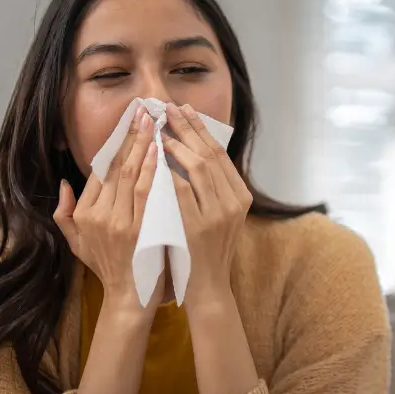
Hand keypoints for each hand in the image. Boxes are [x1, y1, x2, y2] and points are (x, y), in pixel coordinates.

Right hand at [54, 106, 164, 313]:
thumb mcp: (78, 244)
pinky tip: (158, 150)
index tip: (128, 123)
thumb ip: (65, 214)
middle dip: (129, 135)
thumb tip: (64, 184)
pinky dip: (150, 169)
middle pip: (114, 166)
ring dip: (141, 145)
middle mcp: (97, 216)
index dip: (115, 144)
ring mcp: (118, 222)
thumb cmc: (109, 269)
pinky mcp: (138, 230)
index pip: (100, 171)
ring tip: (152, 121)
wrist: (130, 299)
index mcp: (84, 214)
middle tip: (142, 110)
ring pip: (129, 174)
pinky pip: (145, 192)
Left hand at [161, 103, 251, 306]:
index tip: (184, 109)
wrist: (207, 287)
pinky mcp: (198, 226)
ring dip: (178, 145)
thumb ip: (211, 187)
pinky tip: (154, 158)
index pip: (219, 153)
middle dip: (187, 127)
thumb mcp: (218, 215)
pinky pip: (182, 191)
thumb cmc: (205, 249)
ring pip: (199, 168)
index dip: (200, 128)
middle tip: (167, 107)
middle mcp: (234, 202)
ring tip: (159, 129)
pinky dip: (169, 172)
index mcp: (239, 196)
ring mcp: (218, 215)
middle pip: (210, 154)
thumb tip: (192, 150)